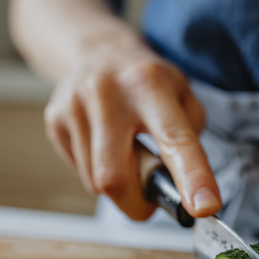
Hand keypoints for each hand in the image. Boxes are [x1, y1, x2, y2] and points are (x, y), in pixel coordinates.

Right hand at [44, 47, 220, 219]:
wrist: (98, 51)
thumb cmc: (148, 83)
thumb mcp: (183, 95)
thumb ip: (189, 140)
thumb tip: (187, 189)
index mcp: (150, 84)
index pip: (173, 138)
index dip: (191, 176)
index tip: (203, 207)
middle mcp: (107, 92)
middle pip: (115, 178)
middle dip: (136, 203)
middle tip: (150, 199)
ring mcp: (75, 105)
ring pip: (95, 182)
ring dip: (118, 186)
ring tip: (126, 155)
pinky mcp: (54, 118)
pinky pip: (79, 171)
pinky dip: (97, 172)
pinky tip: (104, 147)